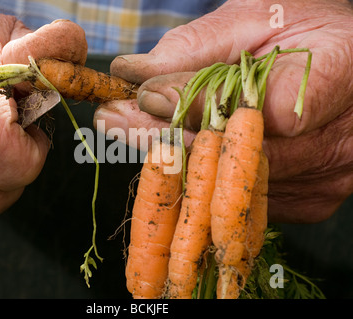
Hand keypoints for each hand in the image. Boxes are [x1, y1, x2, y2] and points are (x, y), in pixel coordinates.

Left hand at [94, 0, 352, 222]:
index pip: (265, 109)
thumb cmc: (297, 31)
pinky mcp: (305, 203)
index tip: (144, 98)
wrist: (338, 61)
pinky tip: (171, 152)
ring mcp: (323, 182)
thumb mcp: (252, 19)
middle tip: (113, 119)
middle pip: (237, 156)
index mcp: (342, 77)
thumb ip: (197, 49)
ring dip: (173, 160)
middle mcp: (340, 142)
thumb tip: (134, 75)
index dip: (200, 108)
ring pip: (230, 185)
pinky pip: (238, 198)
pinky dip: (200, 177)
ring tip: (126, 130)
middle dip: (164, 138)